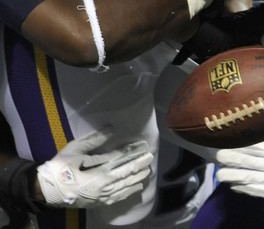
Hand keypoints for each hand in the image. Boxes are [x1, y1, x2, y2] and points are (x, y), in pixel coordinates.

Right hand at [37, 130, 153, 207]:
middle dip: (139, 164)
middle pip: (126, 172)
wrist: (46, 190)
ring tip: (148, 170)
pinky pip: (118, 197)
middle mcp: (104, 184)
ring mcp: (102, 195)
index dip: (133, 151)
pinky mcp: (99, 202)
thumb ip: (94, 140)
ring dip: (137, 177)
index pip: (120, 158)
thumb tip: (111, 128)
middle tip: (150, 156)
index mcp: (98, 170)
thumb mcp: (75, 150)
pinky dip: (129, 192)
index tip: (143, 145)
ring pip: (125, 185)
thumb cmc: (60, 168)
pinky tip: (137, 187)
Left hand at [215, 129, 263, 198]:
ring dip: (234, 176)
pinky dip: (244, 189)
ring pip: (251, 178)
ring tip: (220, 174)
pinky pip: (256, 191)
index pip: (256, 148)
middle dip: (233, 160)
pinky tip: (233, 185)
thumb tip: (261, 127)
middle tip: (219, 156)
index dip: (241, 146)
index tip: (227, 142)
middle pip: (250, 163)